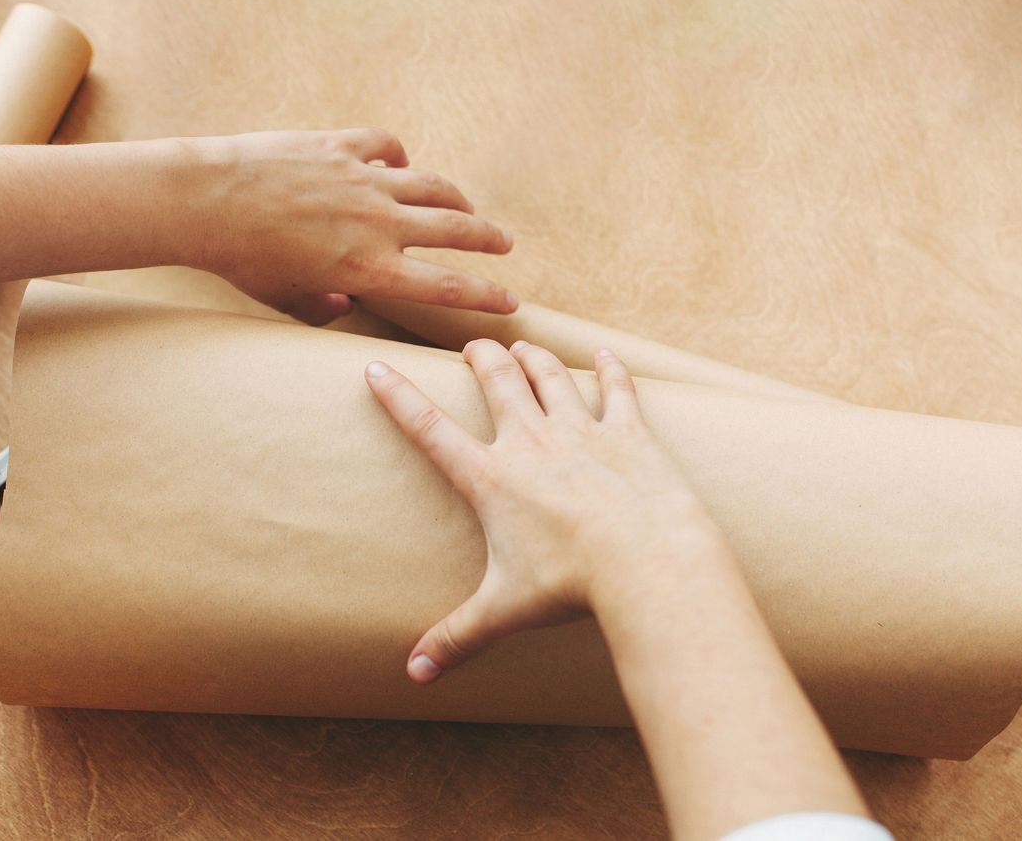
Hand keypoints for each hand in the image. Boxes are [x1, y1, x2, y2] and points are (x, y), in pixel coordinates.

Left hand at [185, 128, 516, 324]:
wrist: (205, 201)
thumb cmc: (241, 259)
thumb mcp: (285, 301)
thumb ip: (323, 309)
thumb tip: (346, 307)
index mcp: (371, 270)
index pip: (449, 287)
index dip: (487, 296)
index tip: (510, 302)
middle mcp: (379, 224)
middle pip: (457, 230)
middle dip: (488, 239)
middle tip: (505, 245)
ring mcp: (364, 180)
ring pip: (433, 185)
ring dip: (458, 197)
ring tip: (468, 206)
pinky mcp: (341, 146)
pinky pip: (387, 146)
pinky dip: (399, 156)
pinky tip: (398, 163)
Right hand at [364, 340, 721, 682]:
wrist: (645, 561)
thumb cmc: (571, 586)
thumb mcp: (504, 611)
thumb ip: (456, 637)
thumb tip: (414, 674)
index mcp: (491, 478)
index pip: (430, 428)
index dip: (397, 396)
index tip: (376, 367)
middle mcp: (531, 442)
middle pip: (497, 380)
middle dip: (480, 356)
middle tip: (473, 348)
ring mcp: (581, 431)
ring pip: (550, 374)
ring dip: (533, 356)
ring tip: (523, 346)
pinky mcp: (627, 432)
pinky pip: (617, 388)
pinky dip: (611, 369)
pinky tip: (607, 356)